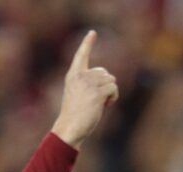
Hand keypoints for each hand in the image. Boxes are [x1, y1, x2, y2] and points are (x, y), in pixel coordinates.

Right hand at [50, 32, 118, 148]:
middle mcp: (80, 76)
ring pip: (111, 80)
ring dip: (111, 92)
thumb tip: (110, 81)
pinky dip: (114, 97)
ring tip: (100, 103)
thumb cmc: (74, 115)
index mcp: (73, 75)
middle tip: (97, 100)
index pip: (81, 55)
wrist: (69, 127)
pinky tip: (106, 105)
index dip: (87, 43)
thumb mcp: (77, 94)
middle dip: (106, 85)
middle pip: (104, 72)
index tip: (92, 32)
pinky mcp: (96, 93)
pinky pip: (113, 88)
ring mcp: (88, 84)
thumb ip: (88, 84)